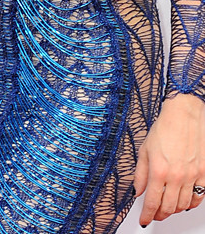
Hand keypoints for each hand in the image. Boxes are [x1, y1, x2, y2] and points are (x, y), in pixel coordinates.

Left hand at [134, 93, 204, 224]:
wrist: (185, 114)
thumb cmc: (165, 127)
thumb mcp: (145, 149)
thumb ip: (140, 174)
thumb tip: (137, 191)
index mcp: (159, 170)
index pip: (152, 202)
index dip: (147, 215)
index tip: (144, 220)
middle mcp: (176, 176)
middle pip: (168, 207)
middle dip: (160, 214)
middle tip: (155, 214)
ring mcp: (192, 176)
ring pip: (184, 205)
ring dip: (174, 210)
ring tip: (168, 207)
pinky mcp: (204, 173)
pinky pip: (199, 197)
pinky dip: (191, 203)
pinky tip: (185, 201)